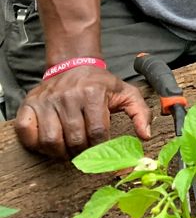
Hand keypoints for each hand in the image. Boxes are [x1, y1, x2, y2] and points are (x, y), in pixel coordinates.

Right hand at [14, 67, 151, 159]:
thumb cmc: (101, 84)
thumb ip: (140, 113)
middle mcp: (69, 96)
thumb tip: (146, 136)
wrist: (75, 65)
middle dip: (81, 151)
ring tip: (67, 149)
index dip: (100, 146)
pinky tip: (48, 142)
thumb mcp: (126, 93)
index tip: (100, 149)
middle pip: (74, 139)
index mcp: (94, 93)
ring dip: (60, 152)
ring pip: (51, 140)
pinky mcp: (29, 104)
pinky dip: (35, 143)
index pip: (96, 132)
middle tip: (83, 150)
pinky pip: (26, 132)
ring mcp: (47, 100)